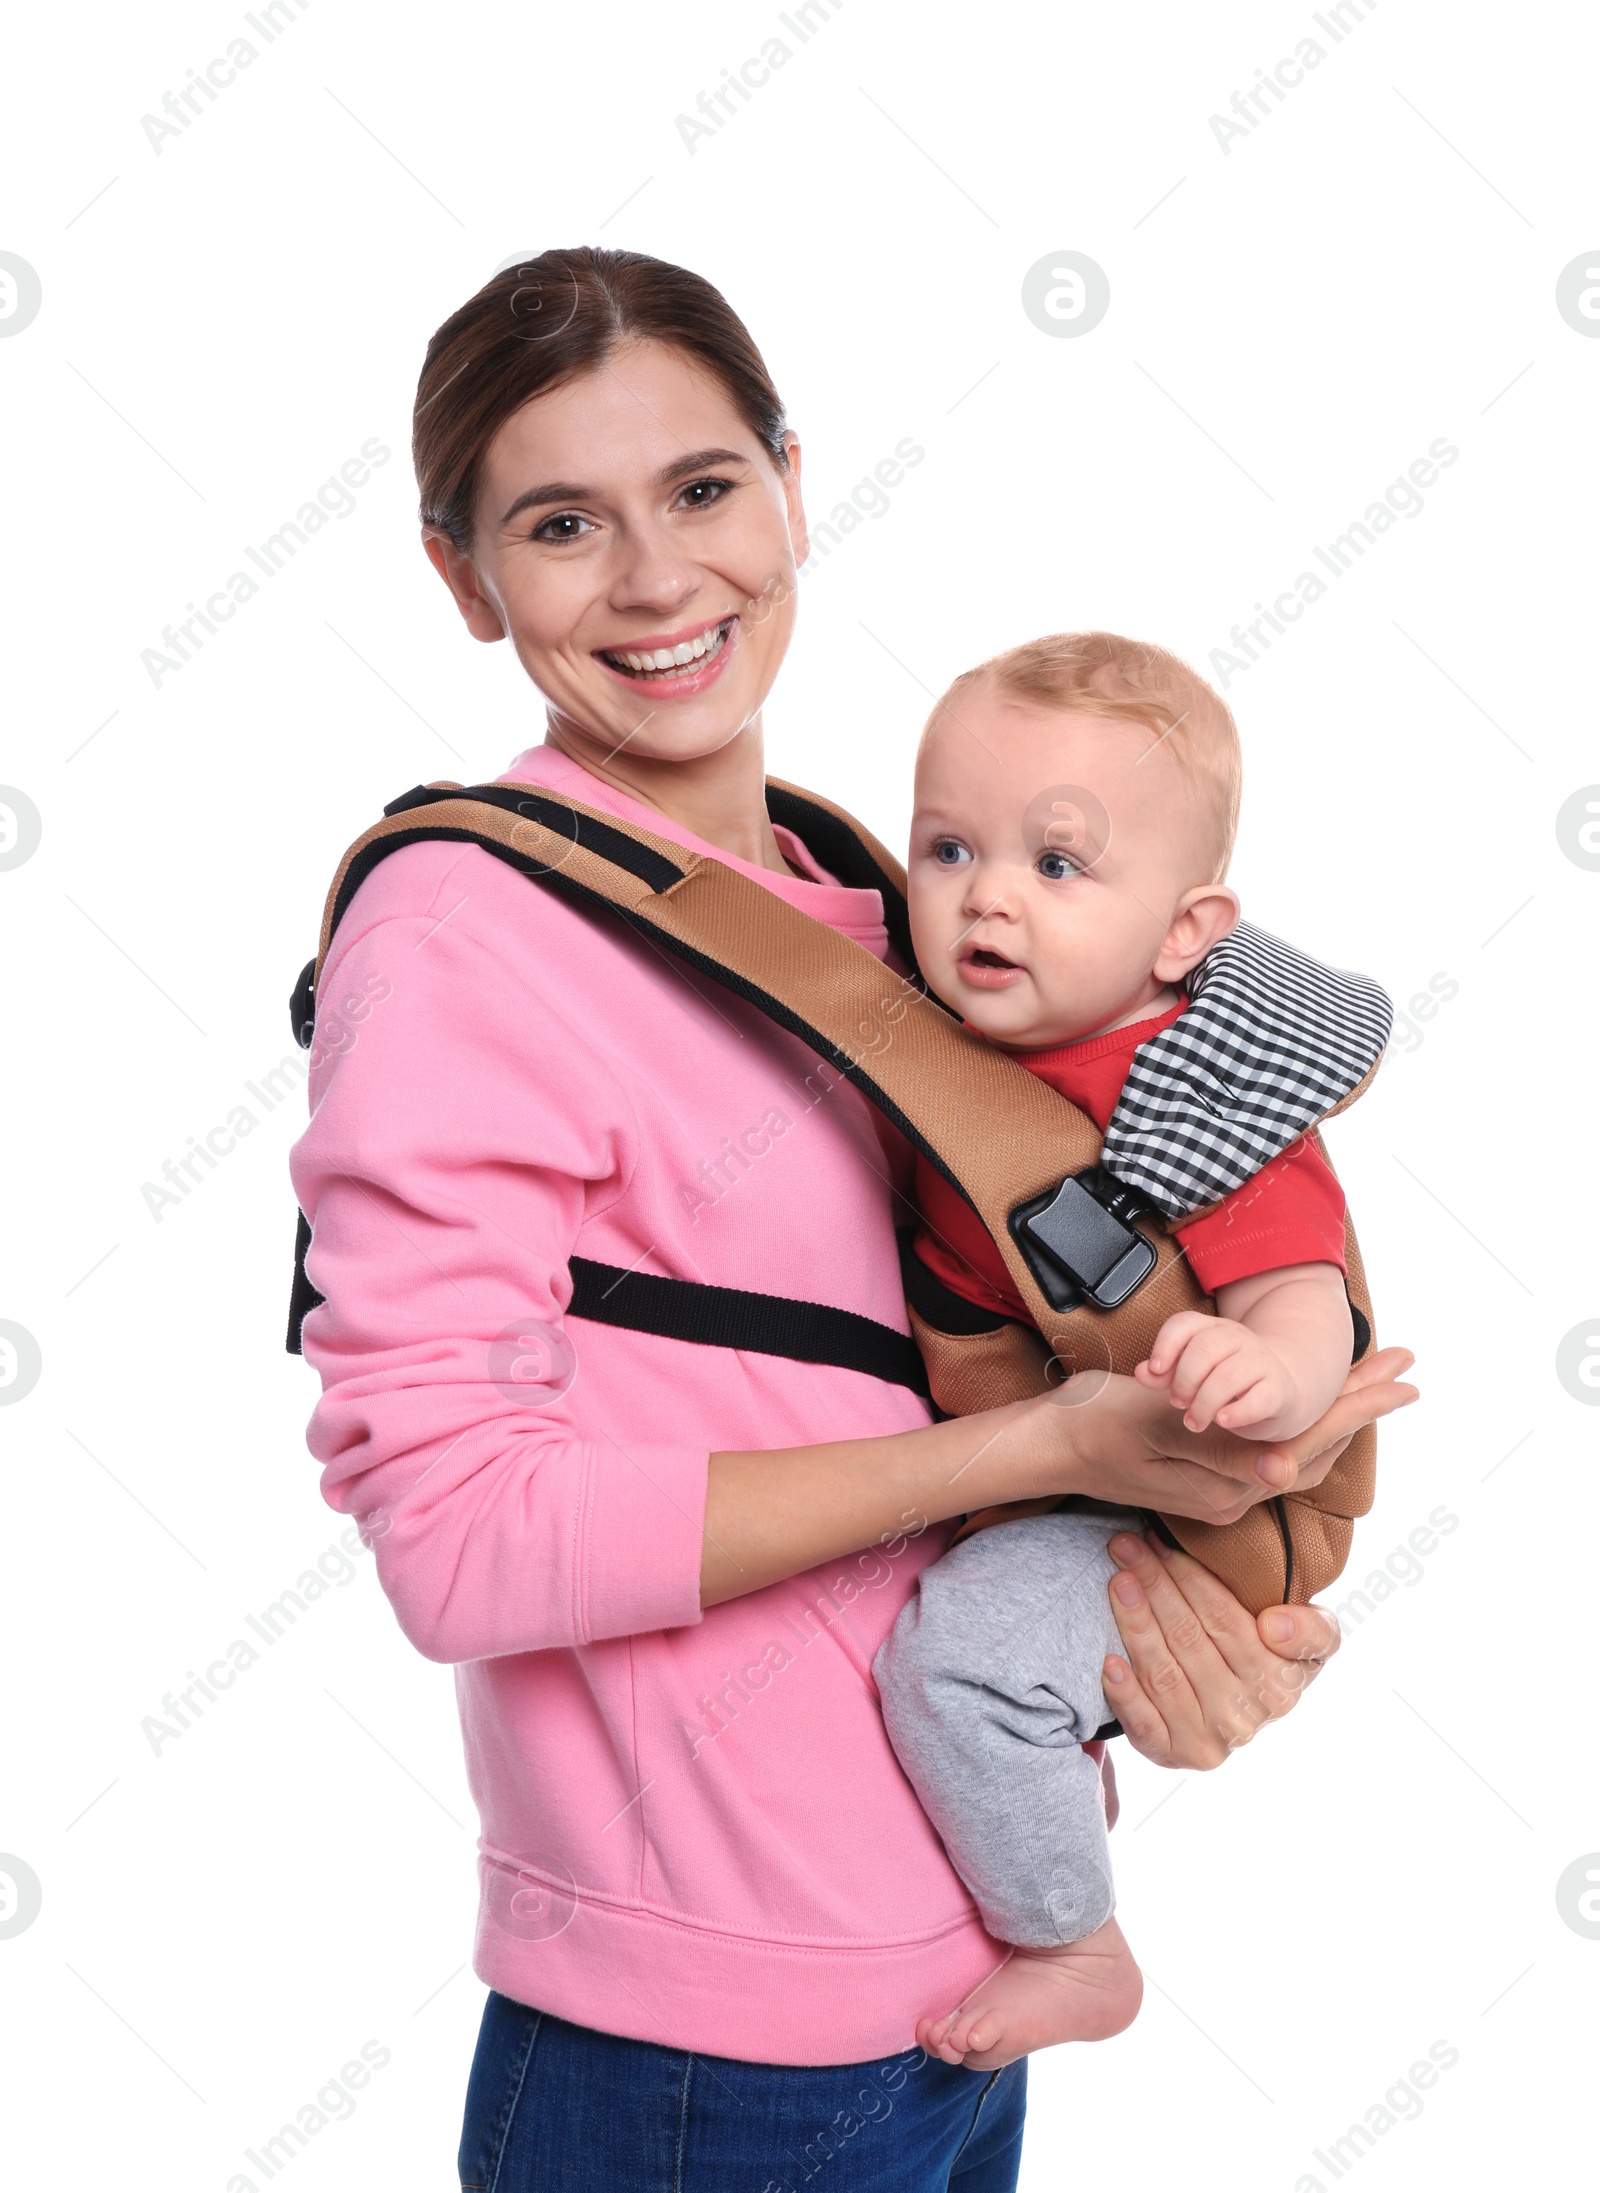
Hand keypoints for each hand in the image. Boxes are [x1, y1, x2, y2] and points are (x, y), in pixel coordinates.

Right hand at [1038, 1344, 1416, 1530]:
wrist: (1049, 1447)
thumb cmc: (1094, 1423)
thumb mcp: (1153, 1427)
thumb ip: (1220, 1449)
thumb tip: (1282, 1470)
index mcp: (1226, 1484)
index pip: (1310, 1441)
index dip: (1361, 1406)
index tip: (1402, 1378)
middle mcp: (1233, 1495)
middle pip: (1317, 1447)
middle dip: (1364, 1406)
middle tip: (1406, 1368)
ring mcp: (1221, 1491)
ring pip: (1300, 1453)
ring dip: (1341, 1416)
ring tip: (1375, 1384)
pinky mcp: (1207, 1480)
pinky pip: (1275, 1456)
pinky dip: (1306, 1428)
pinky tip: (1316, 1413)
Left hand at [1101, 1531, 1341, 1767]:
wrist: (1245, 1707)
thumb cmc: (1275, 1653)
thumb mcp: (1315, 1638)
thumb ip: (1313, 1630)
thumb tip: (1273, 1625)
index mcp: (1282, 1684)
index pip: (1225, 1620)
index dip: (1190, 1578)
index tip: (1160, 1541)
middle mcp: (1247, 1717)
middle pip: (1188, 1639)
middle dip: (1153, 1585)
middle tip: (1125, 1546)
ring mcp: (1209, 1740)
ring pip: (1163, 1673)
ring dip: (1135, 1624)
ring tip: (1117, 1580)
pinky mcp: (1174, 1755)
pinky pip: (1144, 1725)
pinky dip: (1125, 1694)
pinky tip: (1109, 1661)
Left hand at [1136, 1311, 1297, 1434]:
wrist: (1280, 1391)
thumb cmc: (1227, 1383)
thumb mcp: (1193, 1375)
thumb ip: (1165, 1374)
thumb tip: (1141, 1373)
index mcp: (1213, 1329)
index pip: (1185, 1323)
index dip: (1165, 1345)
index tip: (1155, 1370)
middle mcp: (1239, 1339)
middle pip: (1203, 1349)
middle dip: (1183, 1380)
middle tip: (1177, 1403)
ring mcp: (1262, 1363)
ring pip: (1227, 1376)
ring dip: (1203, 1404)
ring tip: (1193, 1422)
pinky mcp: (1279, 1391)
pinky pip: (1258, 1399)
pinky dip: (1236, 1412)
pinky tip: (1223, 1421)